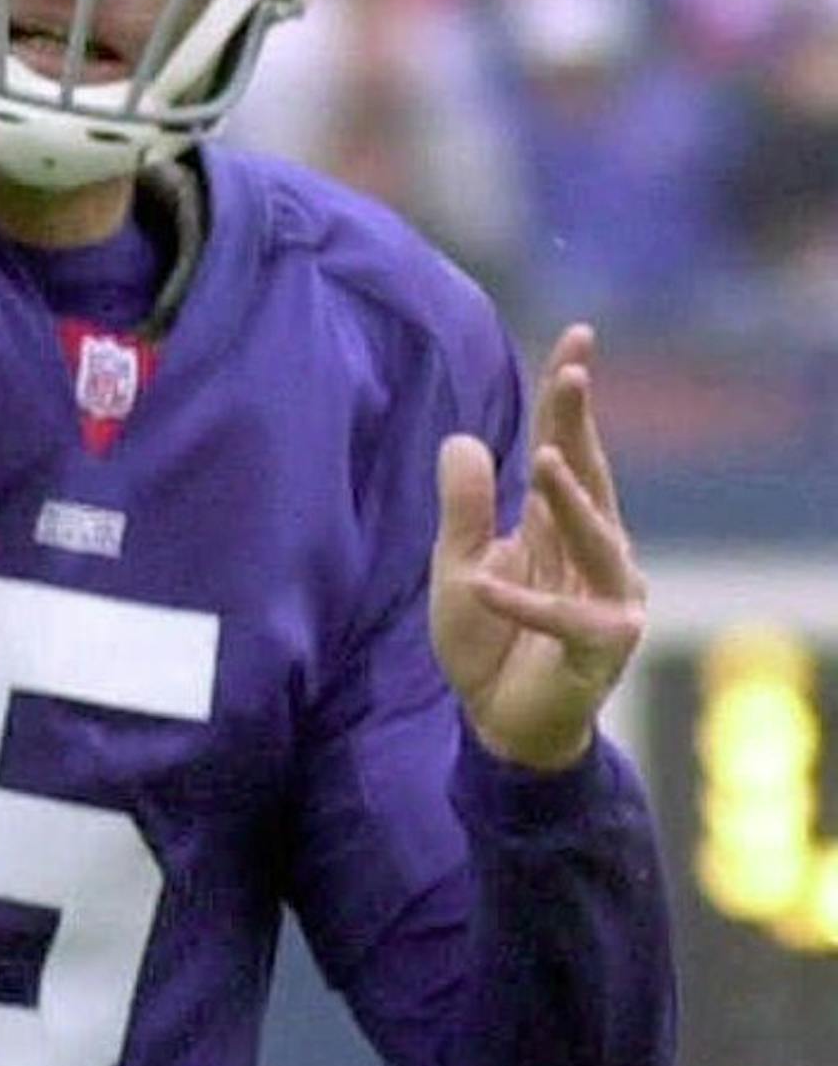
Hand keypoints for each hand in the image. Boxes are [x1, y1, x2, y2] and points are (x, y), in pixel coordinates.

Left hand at [429, 323, 646, 773]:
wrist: (502, 726)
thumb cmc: (486, 642)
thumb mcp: (458, 566)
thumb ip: (464, 508)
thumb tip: (463, 439)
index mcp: (559, 526)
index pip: (568, 447)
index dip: (570, 397)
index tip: (578, 338)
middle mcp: (595, 554)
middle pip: (588, 476)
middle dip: (581, 424)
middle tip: (574, 370)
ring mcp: (607, 600)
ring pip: (595, 540)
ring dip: (570, 502)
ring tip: (544, 460)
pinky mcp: (600, 649)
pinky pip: (561, 620)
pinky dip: (522, 603)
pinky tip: (485, 583)